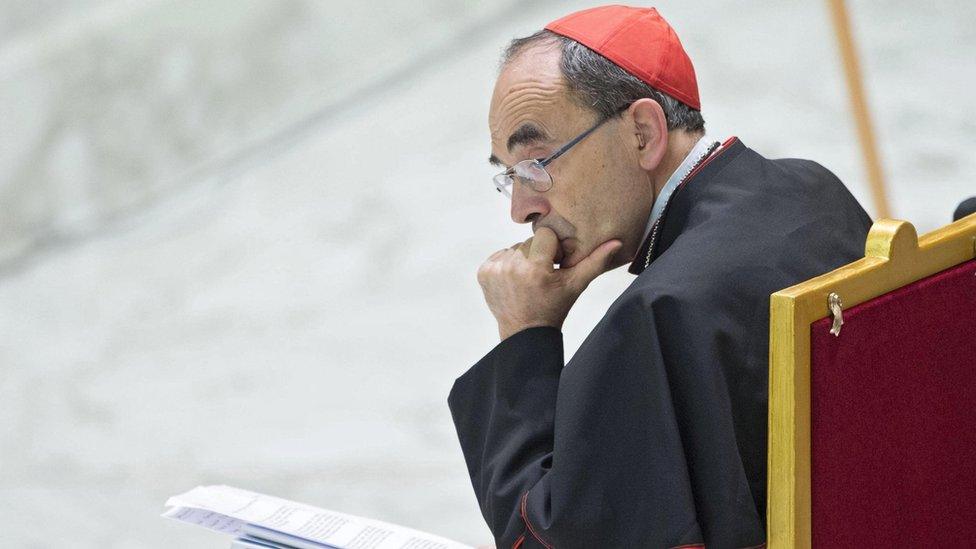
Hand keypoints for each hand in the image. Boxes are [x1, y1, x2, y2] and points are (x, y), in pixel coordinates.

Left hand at [477, 227, 622, 339]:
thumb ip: (595, 262)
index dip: (553, 249)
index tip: (554, 266)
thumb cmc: (553, 308)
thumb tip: (616, 242)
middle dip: (538, 254)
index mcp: (536, 269)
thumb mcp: (576, 285)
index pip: (546, 235)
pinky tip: (515, 281)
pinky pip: (500, 255)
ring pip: (514, 247)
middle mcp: (513, 267)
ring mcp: (495, 270)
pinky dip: (508, 264)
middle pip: (529, 241)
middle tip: (543, 275)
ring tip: (528, 279)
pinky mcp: (484, 273)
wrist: (525, 333)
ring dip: (522, 259)